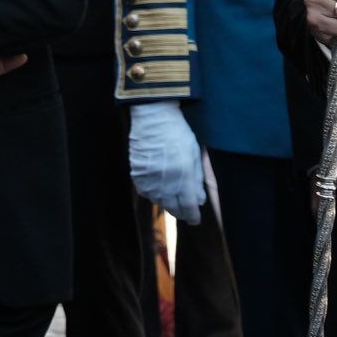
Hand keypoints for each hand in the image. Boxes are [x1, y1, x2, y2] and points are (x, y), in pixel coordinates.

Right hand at [128, 100, 205, 225]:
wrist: (153, 117)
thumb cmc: (179, 133)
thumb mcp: (194, 155)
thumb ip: (197, 180)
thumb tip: (198, 200)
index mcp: (184, 176)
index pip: (188, 206)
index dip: (192, 216)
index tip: (195, 219)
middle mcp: (166, 180)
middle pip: (172, 207)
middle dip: (180, 211)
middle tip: (184, 210)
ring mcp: (149, 178)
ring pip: (158, 201)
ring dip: (166, 201)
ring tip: (171, 195)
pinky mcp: (137, 174)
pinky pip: (145, 191)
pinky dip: (153, 192)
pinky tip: (158, 186)